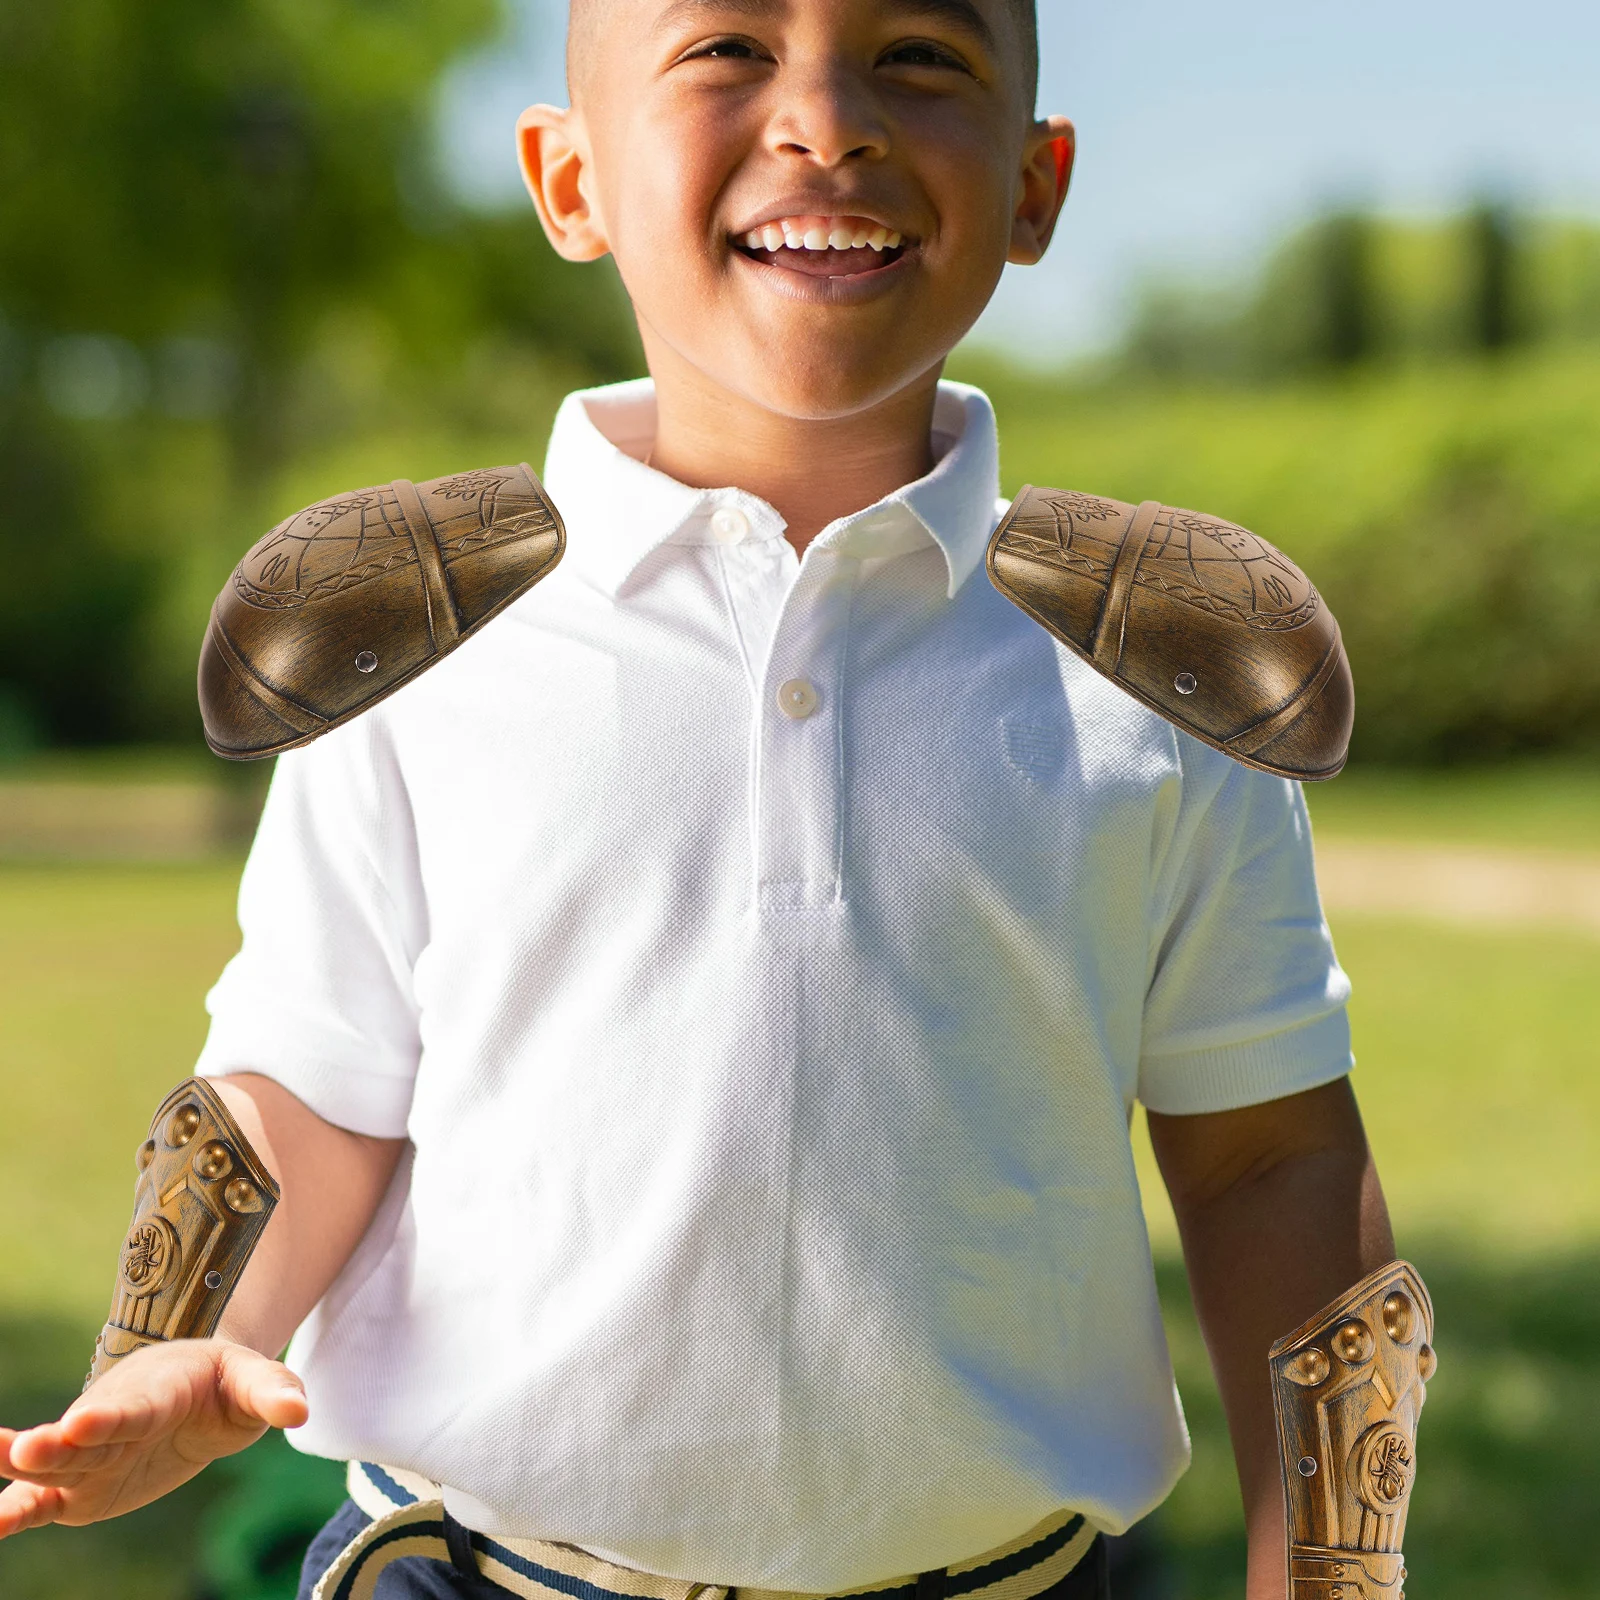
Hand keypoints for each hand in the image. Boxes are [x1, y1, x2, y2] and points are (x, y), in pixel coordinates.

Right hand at [0, 1339, 307, 1537]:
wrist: (192, 1386)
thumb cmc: (224, 1382)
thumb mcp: (254, 1380)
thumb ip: (274, 1392)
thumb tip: (299, 1413)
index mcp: (160, 1391)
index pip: (138, 1407)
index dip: (113, 1416)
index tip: (83, 1422)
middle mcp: (113, 1421)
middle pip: (84, 1438)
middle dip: (56, 1443)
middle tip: (25, 1447)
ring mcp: (91, 1457)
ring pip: (51, 1468)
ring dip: (24, 1468)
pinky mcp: (78, 1491)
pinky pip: (38, 1504)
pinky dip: (10, 1514)